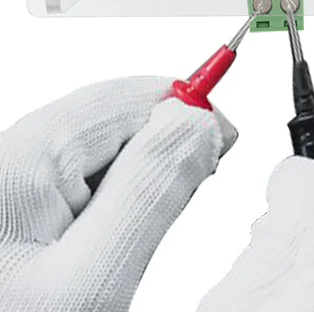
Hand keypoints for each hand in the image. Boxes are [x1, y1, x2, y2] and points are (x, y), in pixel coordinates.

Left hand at [0, 77, 235, 311]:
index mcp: (20, 161)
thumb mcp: (93, 285)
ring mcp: (0, 186)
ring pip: (93, 149)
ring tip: (132, 240)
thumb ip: (152, 190)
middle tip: (185, 198)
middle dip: (160, 147)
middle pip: (111, 116)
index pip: (131, 97)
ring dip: (133, 179)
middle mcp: (4, 160)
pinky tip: (102, 244)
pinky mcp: (3, 213)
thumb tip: (199, 121)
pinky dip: (103, 202)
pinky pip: (67, 182)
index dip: (188, 115)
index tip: (222, 149)